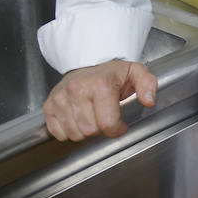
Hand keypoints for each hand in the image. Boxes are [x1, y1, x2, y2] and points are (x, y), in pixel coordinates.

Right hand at [43, 59, 157, 140]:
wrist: (88, 63)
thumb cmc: (112, 72)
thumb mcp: (136, 72)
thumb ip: (147, 85)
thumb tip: (149, 101)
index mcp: (100, 84)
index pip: (107, 123)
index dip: (117, 130)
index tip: (120, 125)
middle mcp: (77, 90)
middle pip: (89, 131)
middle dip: (101, 130)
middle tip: (105, 119)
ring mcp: (60, 98)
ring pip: (74, 134)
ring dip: (85, 132)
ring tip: (92, 117)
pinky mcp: (49, 105)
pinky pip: (58, 133)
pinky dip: (69, 131)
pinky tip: (78, 119)